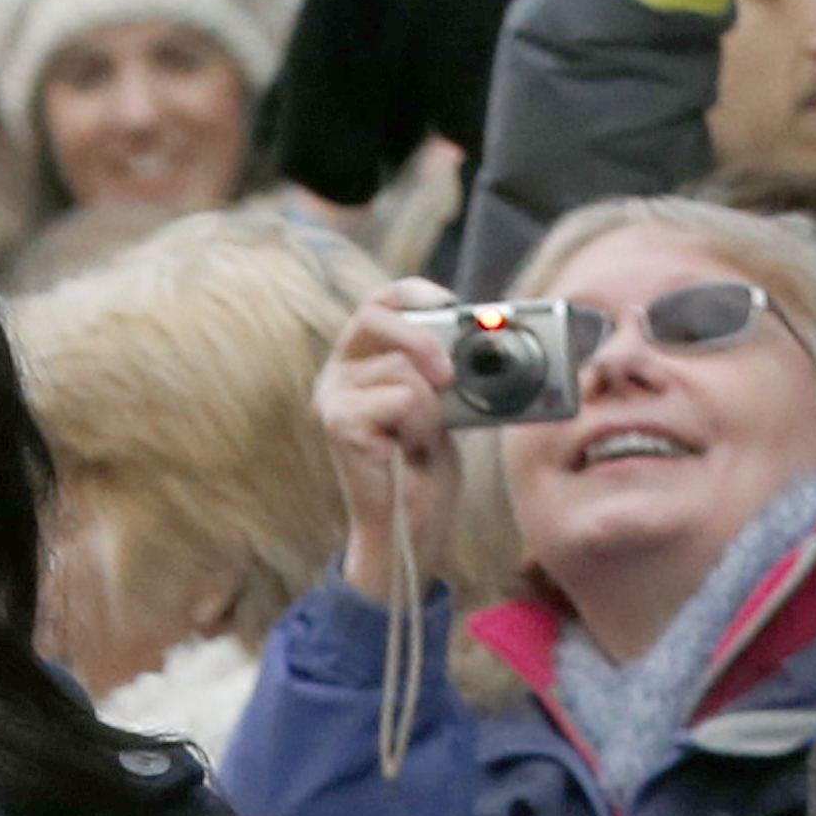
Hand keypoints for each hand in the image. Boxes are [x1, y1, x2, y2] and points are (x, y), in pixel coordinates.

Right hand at [317, 282, 459, 599]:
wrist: (410, 523)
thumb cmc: (425, 464)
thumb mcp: (442, 400)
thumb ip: (445, 364)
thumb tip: (483, 333)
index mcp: (361, 359)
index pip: (381, 300)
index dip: (417, 293)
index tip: (455, 305)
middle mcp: (338, 371)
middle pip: (376, 315)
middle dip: (422, 336)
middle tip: (450, 373)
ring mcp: (333, 395)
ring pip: (403, 366)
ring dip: (431, 404)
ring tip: (420, 436)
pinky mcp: (339, 420)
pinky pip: (403, 397)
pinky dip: (422, 423)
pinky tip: (410, 448)